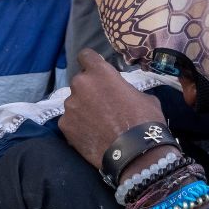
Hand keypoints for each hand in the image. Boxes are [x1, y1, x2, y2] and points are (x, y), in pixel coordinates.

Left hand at [58, 49, 164, 172]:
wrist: (134, 153)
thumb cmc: (144, 121)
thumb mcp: (143, 97)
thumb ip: (126, 89)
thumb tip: (123, 93)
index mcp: (101, 72)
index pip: (86, 56)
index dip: (91, 63)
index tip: (95, 71)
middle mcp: (81, 84)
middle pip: (80, 82)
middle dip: (88, 91)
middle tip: (101, 105)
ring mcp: (70, 105)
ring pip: (74, 103)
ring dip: (82, 109)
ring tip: (96, 124)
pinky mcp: (64, 125)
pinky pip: (70, 121)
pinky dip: (77, 127)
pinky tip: (90, 136)